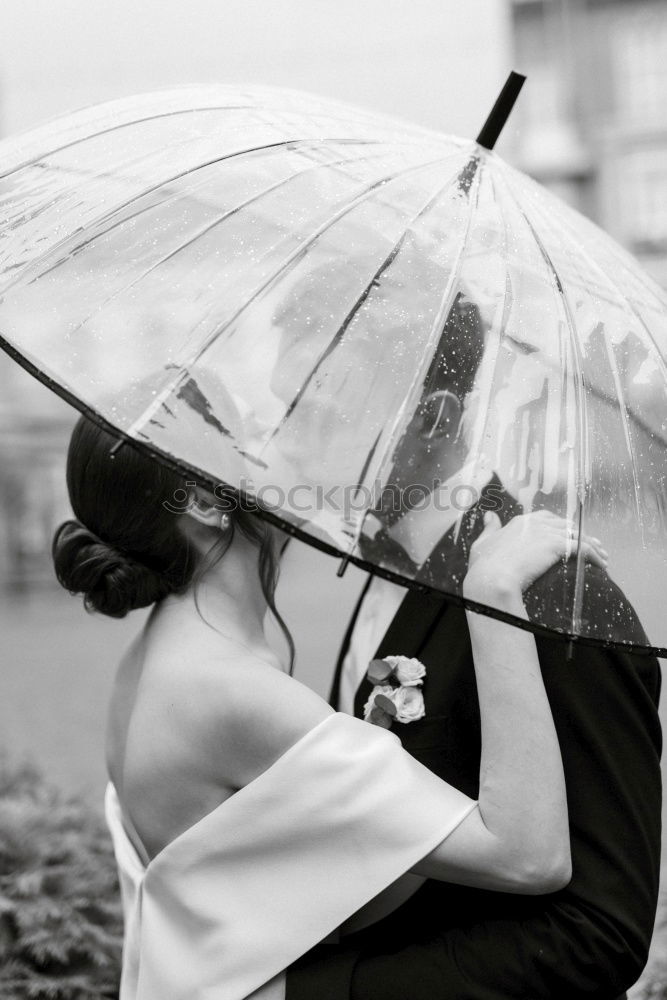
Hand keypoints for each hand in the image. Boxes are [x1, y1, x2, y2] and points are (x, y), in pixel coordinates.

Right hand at [463, 511, 608, 604]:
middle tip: (593, 545)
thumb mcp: (482, 543)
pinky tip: (601, 565)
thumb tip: (489, 516)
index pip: (547, 519)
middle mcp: (535, 523)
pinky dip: (595, 556)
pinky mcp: (557, 545)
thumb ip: (489, 529)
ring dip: (593, 546)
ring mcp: (547, 533)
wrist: (491, 580)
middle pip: (566, 525)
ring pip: (578, 536)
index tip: (569, 536)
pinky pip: (583, 549)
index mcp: (520, 522)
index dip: (560, 527)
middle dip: (581, 535)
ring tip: (603, 557)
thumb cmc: (483, 567)